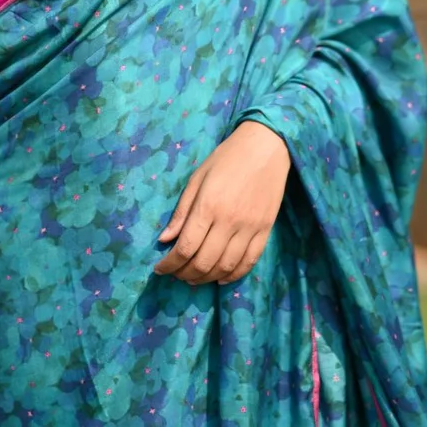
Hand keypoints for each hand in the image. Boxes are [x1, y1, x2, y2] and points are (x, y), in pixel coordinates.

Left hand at [152, 121, 290, 285]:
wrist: (266, 148)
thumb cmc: (226, 158)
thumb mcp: (197, 178)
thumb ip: (182, 211)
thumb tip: (165, 239)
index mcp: (208, 206)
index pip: (185, 248)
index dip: (169, 264)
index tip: (160, 268)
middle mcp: (229, 222)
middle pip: (204, 263)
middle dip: (185, 274)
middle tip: (176, 274)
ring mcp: (250, 229)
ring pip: (225, 267)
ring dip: (206, 278)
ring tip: (194, 278)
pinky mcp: (265, 231)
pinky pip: (249, 262)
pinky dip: (233, 276)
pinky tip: (220, 278)